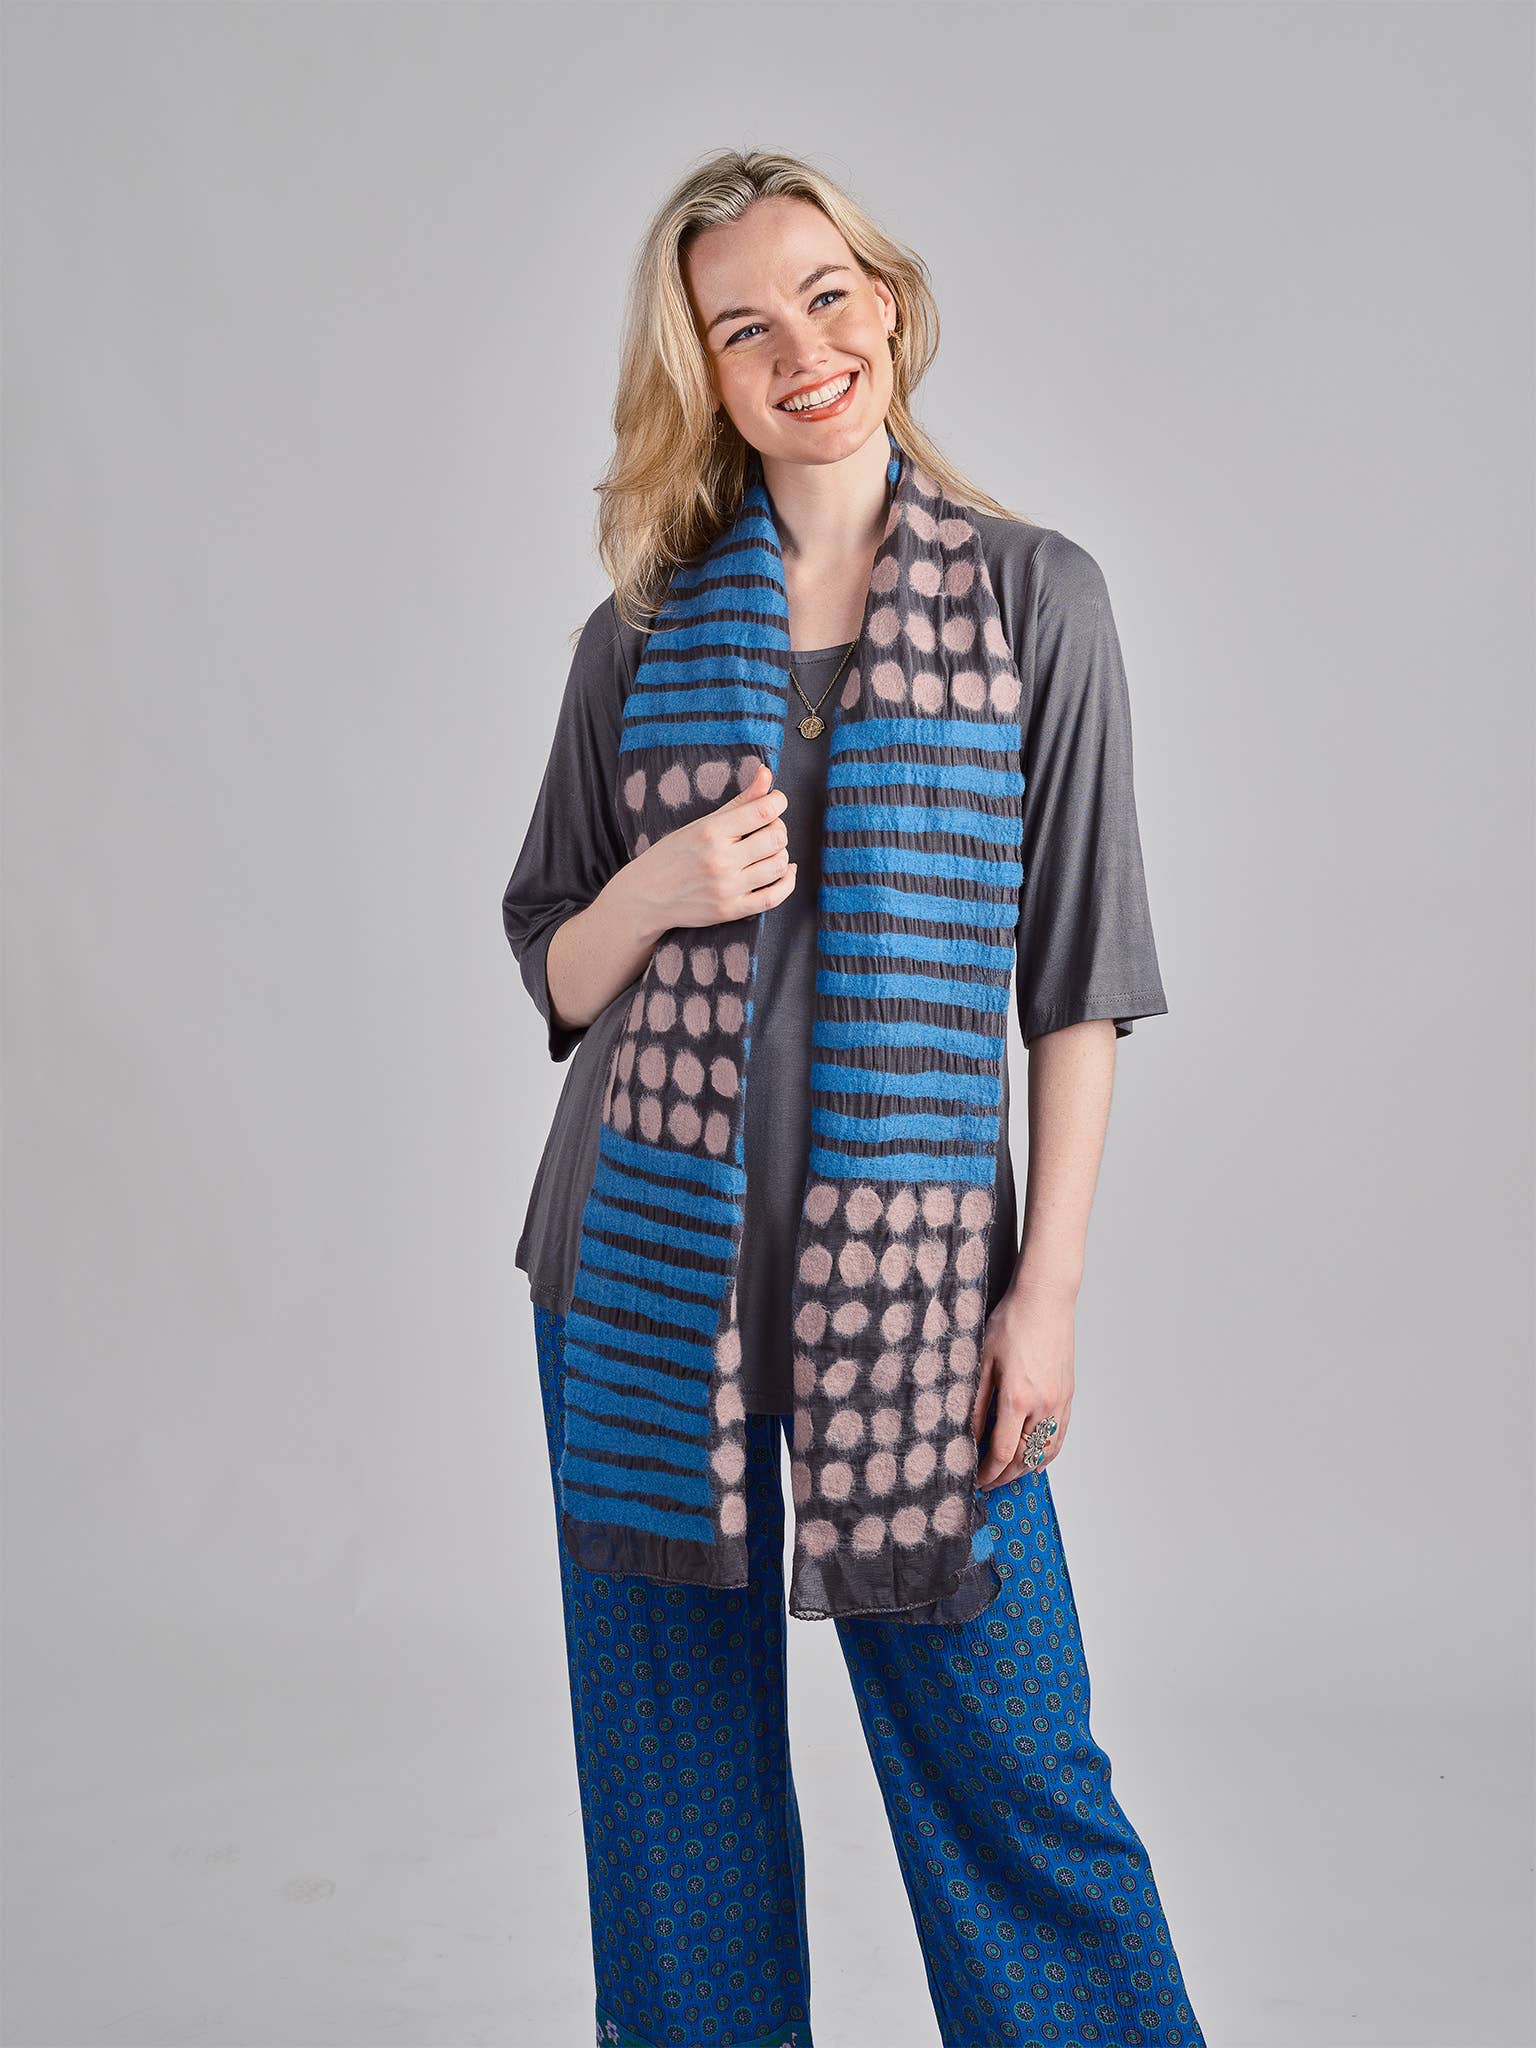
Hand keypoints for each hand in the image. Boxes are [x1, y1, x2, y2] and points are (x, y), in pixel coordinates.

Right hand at [620, 759, 795, 937]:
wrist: (644, 897)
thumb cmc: (672, 855)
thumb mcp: (701, 823)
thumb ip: (739, 801)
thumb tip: (767, 773)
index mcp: (711, 831)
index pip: (763, 810)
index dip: (778, 802)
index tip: (776, 802)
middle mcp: (720, 859)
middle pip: (776, 837)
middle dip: (779, 829)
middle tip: (768, 829)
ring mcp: (726, 888)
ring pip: (778, 866)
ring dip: (781, 854)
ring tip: (770, 851)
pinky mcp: (730, 911)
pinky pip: (773, 898)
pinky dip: (787, 883)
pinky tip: (786, 872)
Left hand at [971, 1281, 1075, 1487]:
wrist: (1045, 1299)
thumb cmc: (1011, 1322)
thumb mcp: (982, 1361)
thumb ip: (975, 1402)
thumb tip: (966, 1434)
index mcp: (1017, 1397)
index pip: (1003, 1452)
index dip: (988, 1472)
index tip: (976, 1480)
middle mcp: (1043, 1405)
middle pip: (1026, 1458)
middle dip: (1005, 1476)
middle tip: (987, 1483)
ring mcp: (1060, 1401)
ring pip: (1046, 1452)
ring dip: (1026, 1468)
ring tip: (1007, 1474)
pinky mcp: (1068, 1395)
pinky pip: (1060, 1436)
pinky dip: (1047, 1453)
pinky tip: (1034, 1456)